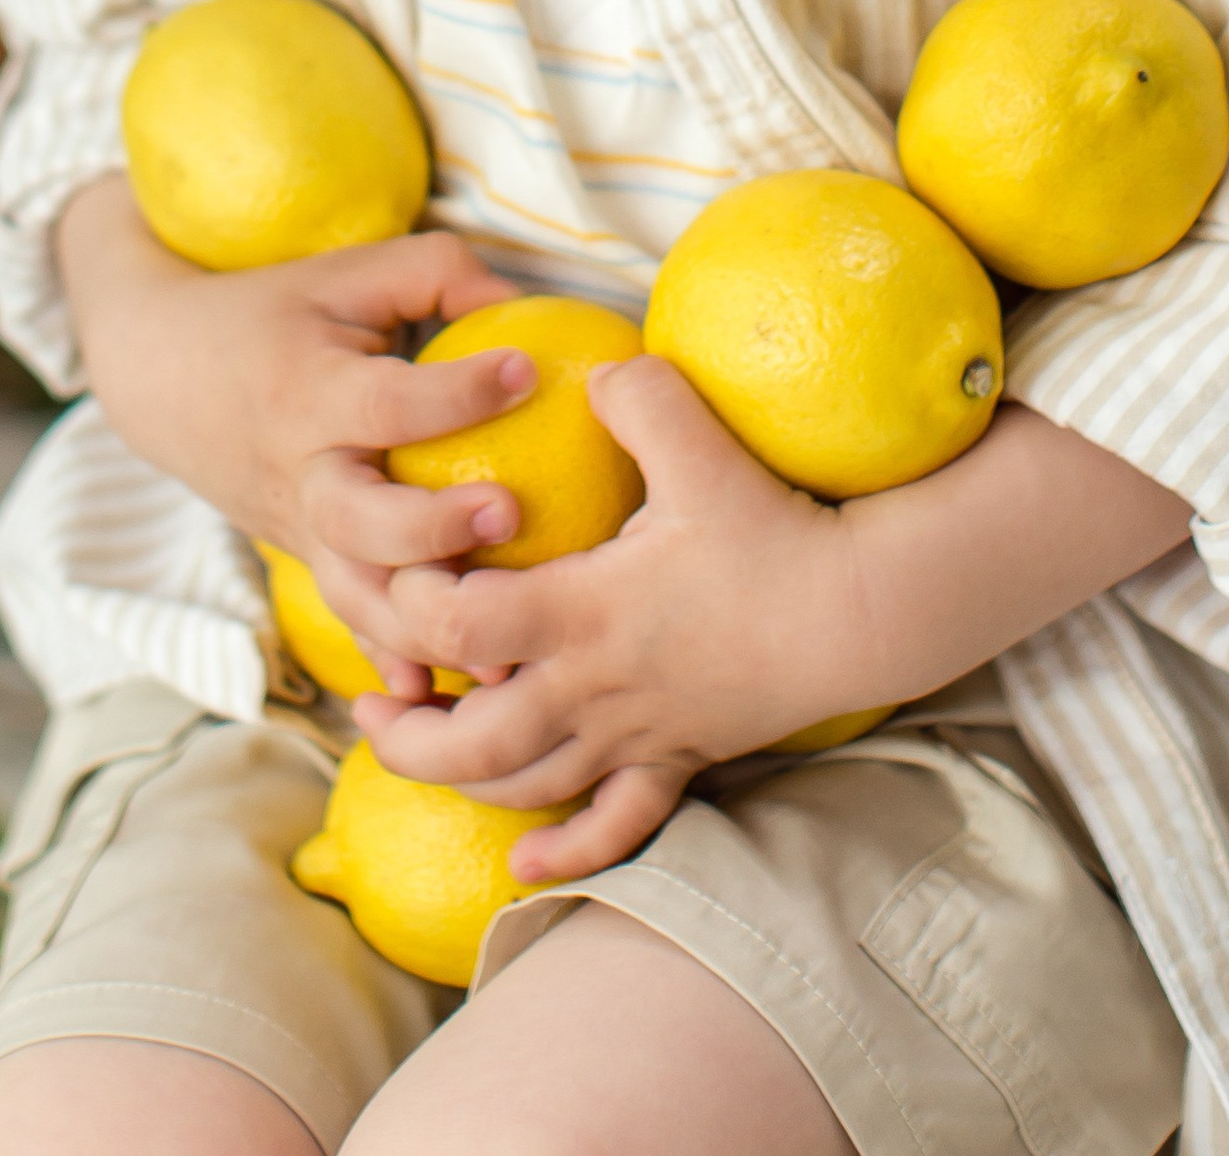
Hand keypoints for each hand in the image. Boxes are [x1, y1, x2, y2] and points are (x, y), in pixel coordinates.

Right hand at [54, 177, 539, 682]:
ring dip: (423, 626)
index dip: (454, 391)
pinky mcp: (308, 565)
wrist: (164, 380)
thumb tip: (531, 307)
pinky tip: (438, 696)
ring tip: (501, 640)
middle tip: (508, 512)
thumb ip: (440, 274)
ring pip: (355, 597)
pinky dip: (387, 664)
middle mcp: (301, 473)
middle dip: (431, 528)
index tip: (526, 369)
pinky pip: (348, 626)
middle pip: (359, 520)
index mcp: (309, 392)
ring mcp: (299, 532)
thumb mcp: (348, 274)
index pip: (384, 401)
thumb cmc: (278, 313)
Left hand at [356, 376, 1197, 889]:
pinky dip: (564, 852)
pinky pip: (615, 829)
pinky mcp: (678, 759)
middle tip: (369, 704)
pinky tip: (525, 860)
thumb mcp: (702, 445)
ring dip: (461, 782)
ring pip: (526, 788)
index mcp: (585, 610)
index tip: (394, 579)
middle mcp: (596, 686)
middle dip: (408, 733)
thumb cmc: (775, 528)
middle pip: (472, 740)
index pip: (460, 627)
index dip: (411, 609)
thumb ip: (637, 396)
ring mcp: (636, 734)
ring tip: (417, 753)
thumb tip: (590, 367)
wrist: (859, 613)